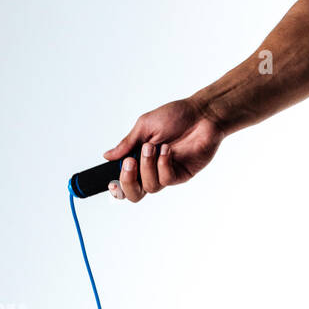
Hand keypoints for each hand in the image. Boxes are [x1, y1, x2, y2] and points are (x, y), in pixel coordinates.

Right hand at [104, 97, 222, 202]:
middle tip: (130, 162)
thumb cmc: (175, 117)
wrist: (201, 114)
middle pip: (135, 194)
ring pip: (150, 187)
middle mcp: (152, 169)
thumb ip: (127, 143)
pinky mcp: (182, 175)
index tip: (110, 179)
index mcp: (139, 158)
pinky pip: (167, 179)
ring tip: (153, 146)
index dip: (116, 185)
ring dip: (147, 166)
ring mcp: (167, 173)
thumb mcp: (144, 126)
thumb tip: (107, 156)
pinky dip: (163, 164)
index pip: (124, 180)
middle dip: (128, 181)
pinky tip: (167, 150)